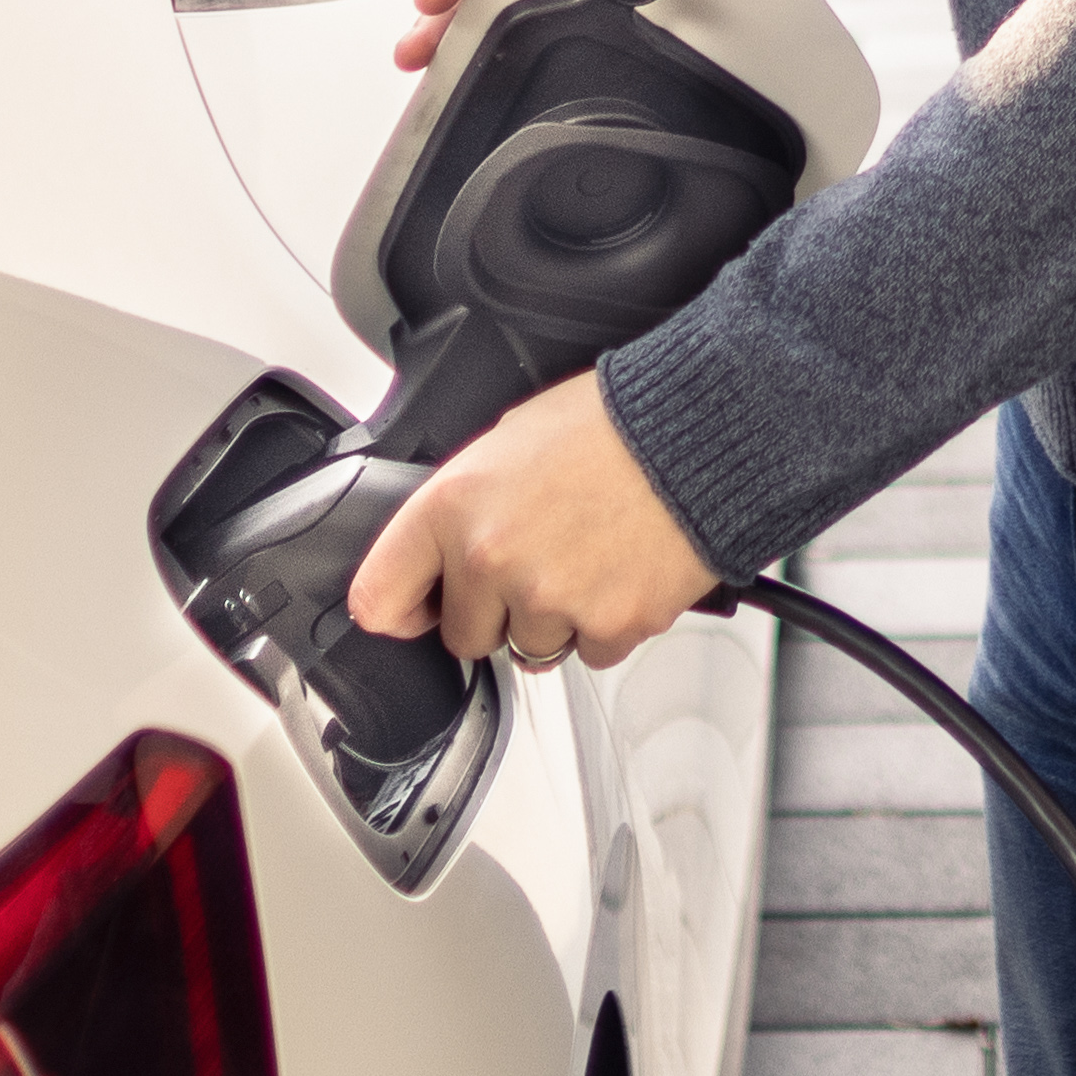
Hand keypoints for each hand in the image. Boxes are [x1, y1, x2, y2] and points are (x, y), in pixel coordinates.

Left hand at [344, 369, 721, 674]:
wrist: (696, 433)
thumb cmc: (610, 424)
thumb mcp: (506, 442)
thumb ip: (464, 506)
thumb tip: (444, 550)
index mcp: (453, 507)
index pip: (379, 599)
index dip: (401, 609)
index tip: (419, 609)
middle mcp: (492, 561)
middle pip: (464, 638)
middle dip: (494, 612)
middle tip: (535, 564)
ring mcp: (550, 600)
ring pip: (530, 649)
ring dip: (552, 619)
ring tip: (587, 558)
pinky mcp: (608, 626)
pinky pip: (591, 651)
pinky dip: (605, 624)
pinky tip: (620, 571)